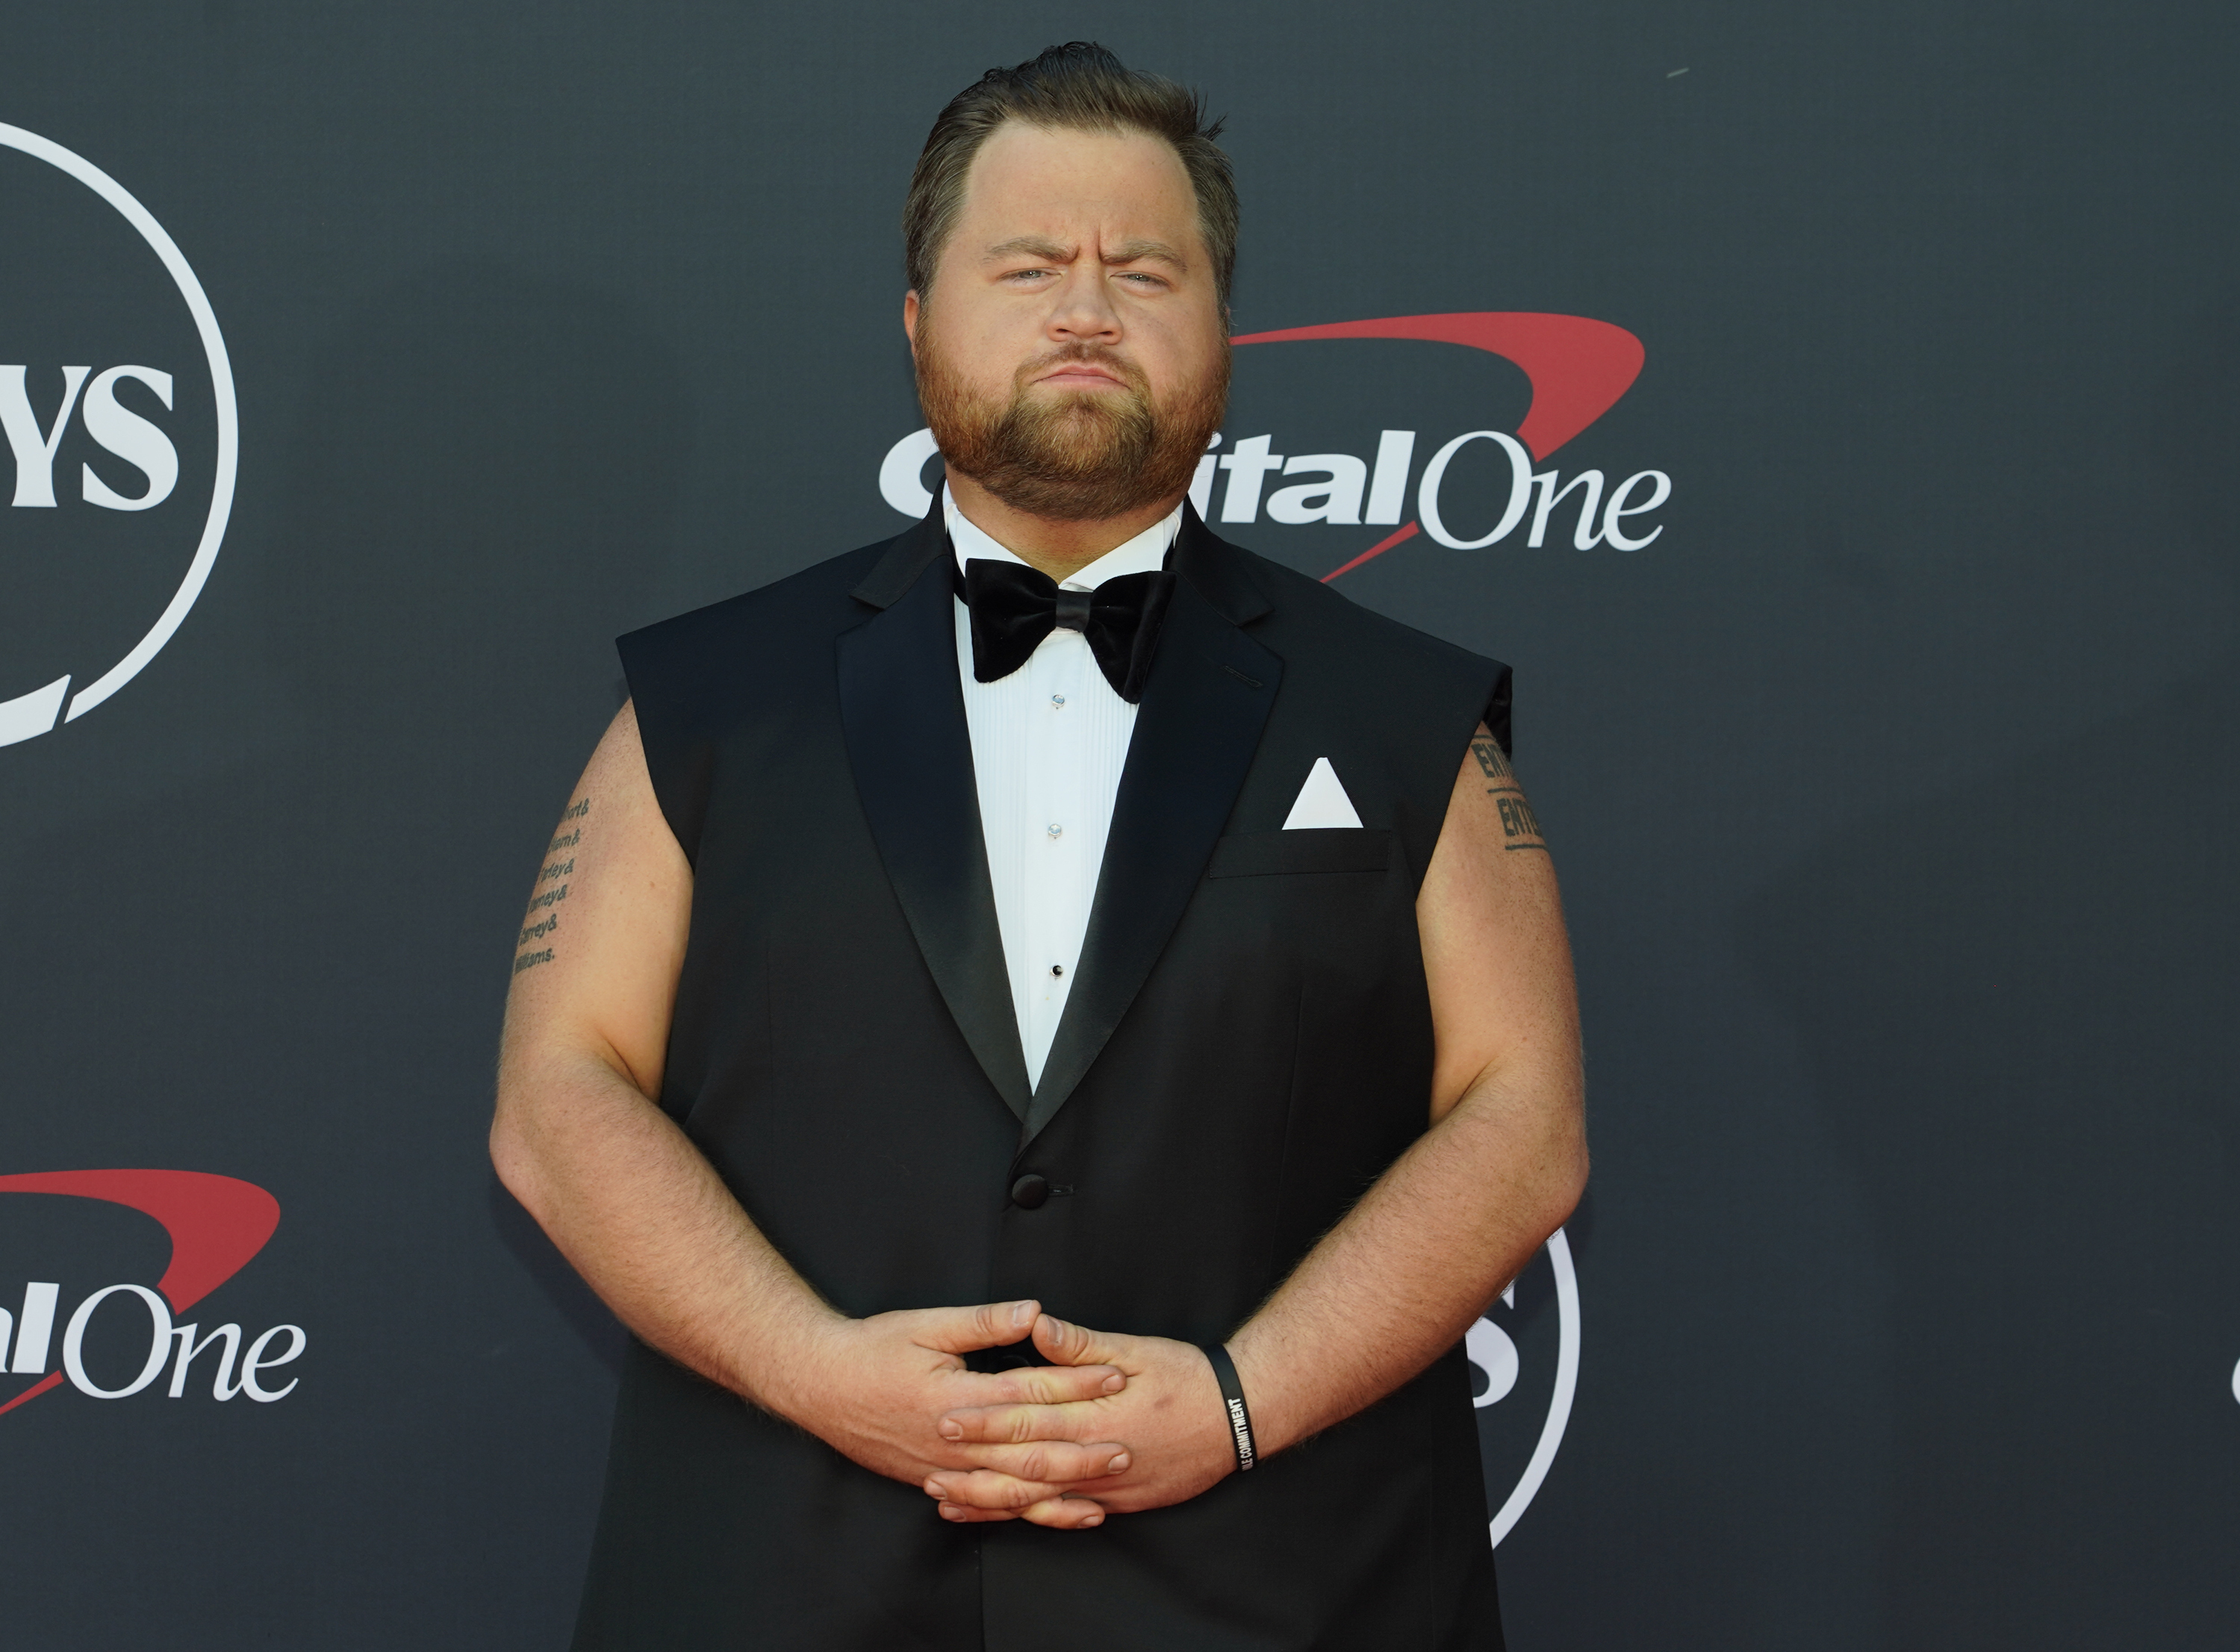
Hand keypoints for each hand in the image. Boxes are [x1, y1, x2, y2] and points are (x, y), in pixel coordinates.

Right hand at [767, 1300, 1131, 1530]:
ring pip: (1012, 1489)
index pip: (1032, 1392)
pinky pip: (986, 1505)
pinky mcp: (933, 1481)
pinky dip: (1022, 1513)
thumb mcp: (928, 1324)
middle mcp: (954, 1441)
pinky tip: (1050, 1514)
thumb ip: (985, 1323)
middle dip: (1083, 1449)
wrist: (819, 1385)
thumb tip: (1034, 1312)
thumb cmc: (871, 1350)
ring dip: (1060, 1490)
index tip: (1116, 1376)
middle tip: (1127, 1444)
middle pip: (1030, 1450)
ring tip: (1102, 1490)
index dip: (1078, 1384)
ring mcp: (943, 1469)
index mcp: (957, 1397)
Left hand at [924, 1314, 1236, 1521]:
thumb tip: (1037, 1325)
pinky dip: (1029, 1516)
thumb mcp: (1134, 1349)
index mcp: (1094, 1413)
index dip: (984, 1418)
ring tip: (949, 1499)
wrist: (1236, 1419)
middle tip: (931, 1461)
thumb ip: (1080, 1345)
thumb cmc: (1186, 1378)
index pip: (1028, 1415)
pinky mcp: (1116, 1502)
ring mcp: (1105, 1485)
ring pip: (1037, 1497)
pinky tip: (1002, 1516)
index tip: (947, 1415)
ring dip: (990, 1499)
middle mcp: (1095, 1455)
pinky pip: (1063, 1514)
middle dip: (974, 1462)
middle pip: (1023, 1461)